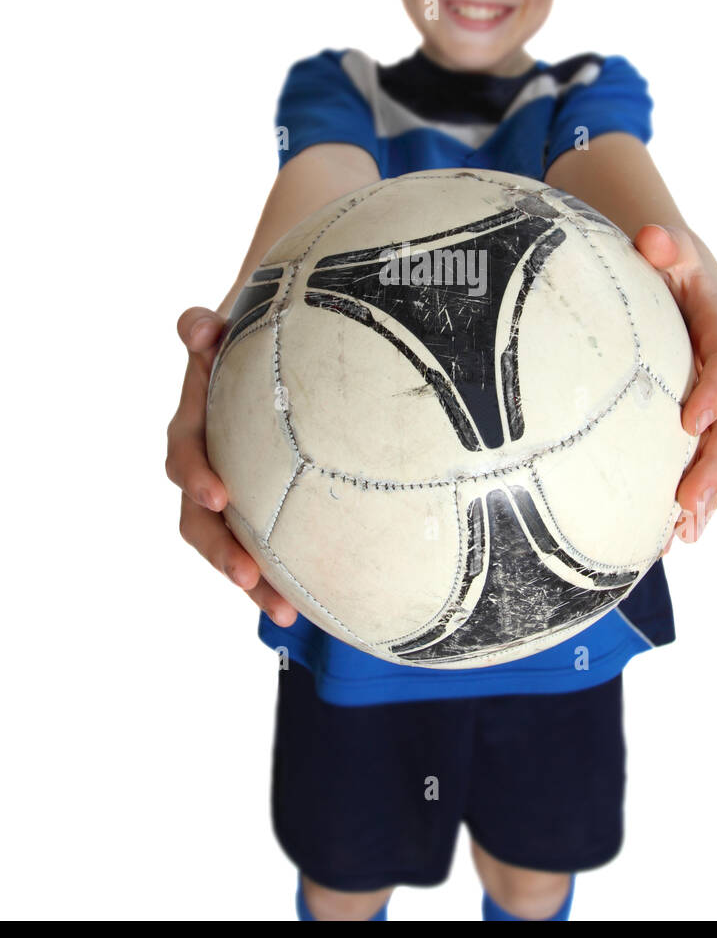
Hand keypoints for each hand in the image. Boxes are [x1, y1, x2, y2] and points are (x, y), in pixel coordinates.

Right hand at [165, 306, 297, 626]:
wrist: (271, 351)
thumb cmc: (248, 336)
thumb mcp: (228, 325)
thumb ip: (204, 328)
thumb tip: (199, 327)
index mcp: (197, 425)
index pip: (186, 452)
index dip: (195, 475)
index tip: (216, 496)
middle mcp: (208, 465)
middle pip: (200, 520)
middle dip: (221, 551)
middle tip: (248, 575)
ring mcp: (232, 492)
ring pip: (228, 546)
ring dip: (251, 582)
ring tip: (284, 612)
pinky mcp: (257, 511)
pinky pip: (260, 549)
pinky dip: (277, 579)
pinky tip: (308, 607)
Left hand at [633, 226, 716, 550]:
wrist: (683, 278)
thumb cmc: (670, 264)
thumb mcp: (669, 248)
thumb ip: (664, 245)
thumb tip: (651, 238)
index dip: (716, 394)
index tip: (689, 422)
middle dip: (716, 467)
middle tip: (686, 502)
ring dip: (711, 496)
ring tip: (683, 534)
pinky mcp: (708, 422)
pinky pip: (712, 463)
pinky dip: (699, 498)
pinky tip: (674, 533)